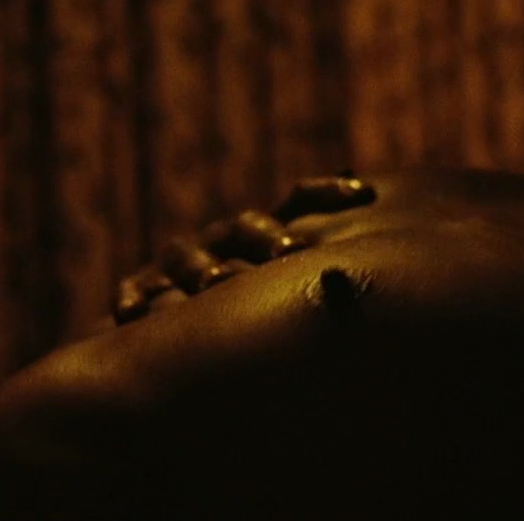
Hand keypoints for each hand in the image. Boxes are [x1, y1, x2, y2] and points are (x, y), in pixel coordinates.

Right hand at [112, 175, 376, 324]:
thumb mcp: (281, 283)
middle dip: (268, 236)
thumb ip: (327, 268)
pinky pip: (134, 293)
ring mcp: (177, 265)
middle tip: (292, 250)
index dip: (329, 192)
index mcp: (261, 231)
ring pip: (188, 258)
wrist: (167, 330)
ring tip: (217, 281)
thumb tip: (390, 242)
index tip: (366, 193)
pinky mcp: (140, 293)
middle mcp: (221, 240)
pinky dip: (133, 300)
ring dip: (203, 268)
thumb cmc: (240, 305)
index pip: (298, 199)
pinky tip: (133, 314)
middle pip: (245, 227)